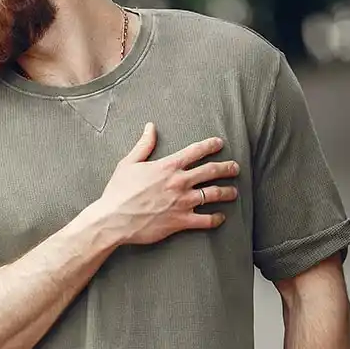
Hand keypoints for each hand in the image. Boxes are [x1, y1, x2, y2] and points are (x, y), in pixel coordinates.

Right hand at [96, 122, 238, 245]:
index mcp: (167, 167)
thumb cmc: (118, 191)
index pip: (196, 151)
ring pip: (214, 194)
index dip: (211, 145)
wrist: (113, 219)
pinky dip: (216, 218)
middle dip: (227, 168)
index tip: (220, 144)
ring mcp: (182, 202)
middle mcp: (179, 182)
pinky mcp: (181, 221)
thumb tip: (150, 127)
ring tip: (233, 192)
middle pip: (211, 171)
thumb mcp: (128, 163)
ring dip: (227, 192)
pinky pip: (206, 220)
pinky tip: (220, 217)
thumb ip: (143, 145)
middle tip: (235, 167)